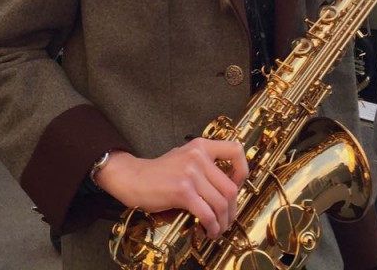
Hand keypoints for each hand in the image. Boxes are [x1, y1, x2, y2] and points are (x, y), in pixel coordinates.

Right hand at [93, 138, 247, 239]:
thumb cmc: (158, 173)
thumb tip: (228, 187)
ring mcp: (190, 173)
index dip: (242, 171)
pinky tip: (208, 230)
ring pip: (221, 203)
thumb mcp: (184, 158)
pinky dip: (212, 226)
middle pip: (230, 188)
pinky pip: (207, 213)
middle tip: (227, 219)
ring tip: (217, 228)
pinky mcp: (182, 190)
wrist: (133, 179)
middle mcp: (198, 156)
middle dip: (232, 210)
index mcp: (200, 146)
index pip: (235, 150)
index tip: (237, 186)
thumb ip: (205, 166)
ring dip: (222, 222)